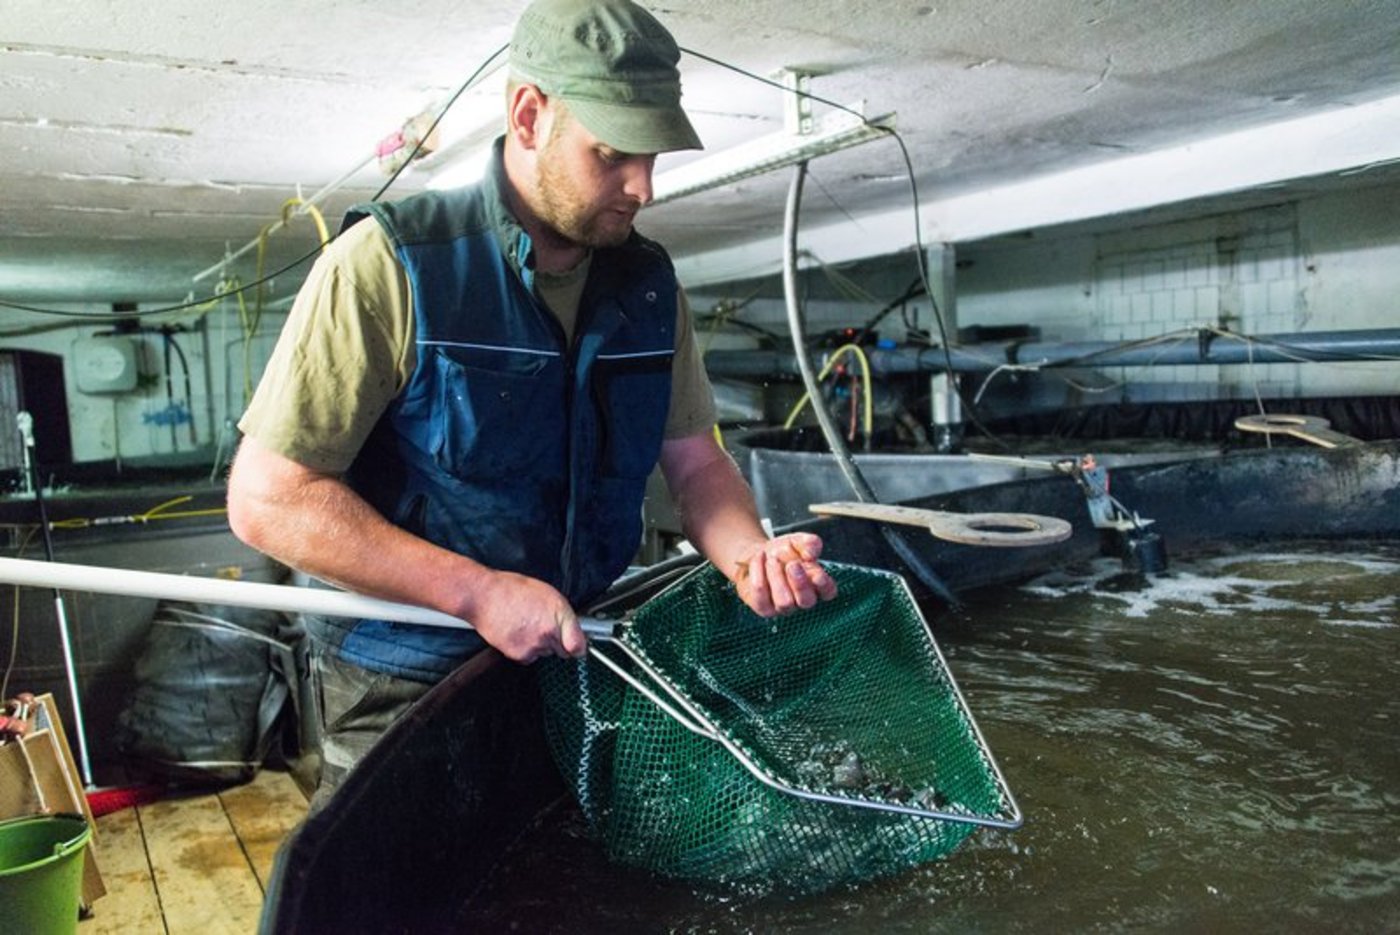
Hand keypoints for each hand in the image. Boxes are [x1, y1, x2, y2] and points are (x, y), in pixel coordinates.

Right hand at [465, 571, 587, 663]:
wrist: (483, 596)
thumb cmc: (512, 589)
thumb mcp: (546, 593)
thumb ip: (562, 613)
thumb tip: (573, 628)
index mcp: (559, 612)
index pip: (579, 644)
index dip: (579, 646)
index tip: (578, 646)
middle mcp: (549, 631)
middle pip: (563, 651)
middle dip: (558, 642)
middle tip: (544, 628)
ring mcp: (535, 645)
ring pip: (545, 653)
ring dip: (539, 645)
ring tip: (526, 626)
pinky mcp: (520, 655)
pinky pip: (529, 658)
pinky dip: (525, 650)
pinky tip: (517, 634)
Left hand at [732, 532, 837, 616]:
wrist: (759, 555)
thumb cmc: (783, 551)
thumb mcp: (798, 542)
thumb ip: (809, 543)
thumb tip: (811, 553)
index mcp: (817, 584)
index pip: (828, 591)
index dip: (824, 586)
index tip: (817, 575)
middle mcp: (802, 600)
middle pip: (807, 601)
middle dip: (800, 584)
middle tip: (792, 565)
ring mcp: (784, 607)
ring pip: (784, 602)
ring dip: (777, 577)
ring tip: (772, 559)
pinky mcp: (764, 608)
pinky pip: (761, 596)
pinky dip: (758, 573)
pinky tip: (759, 558)